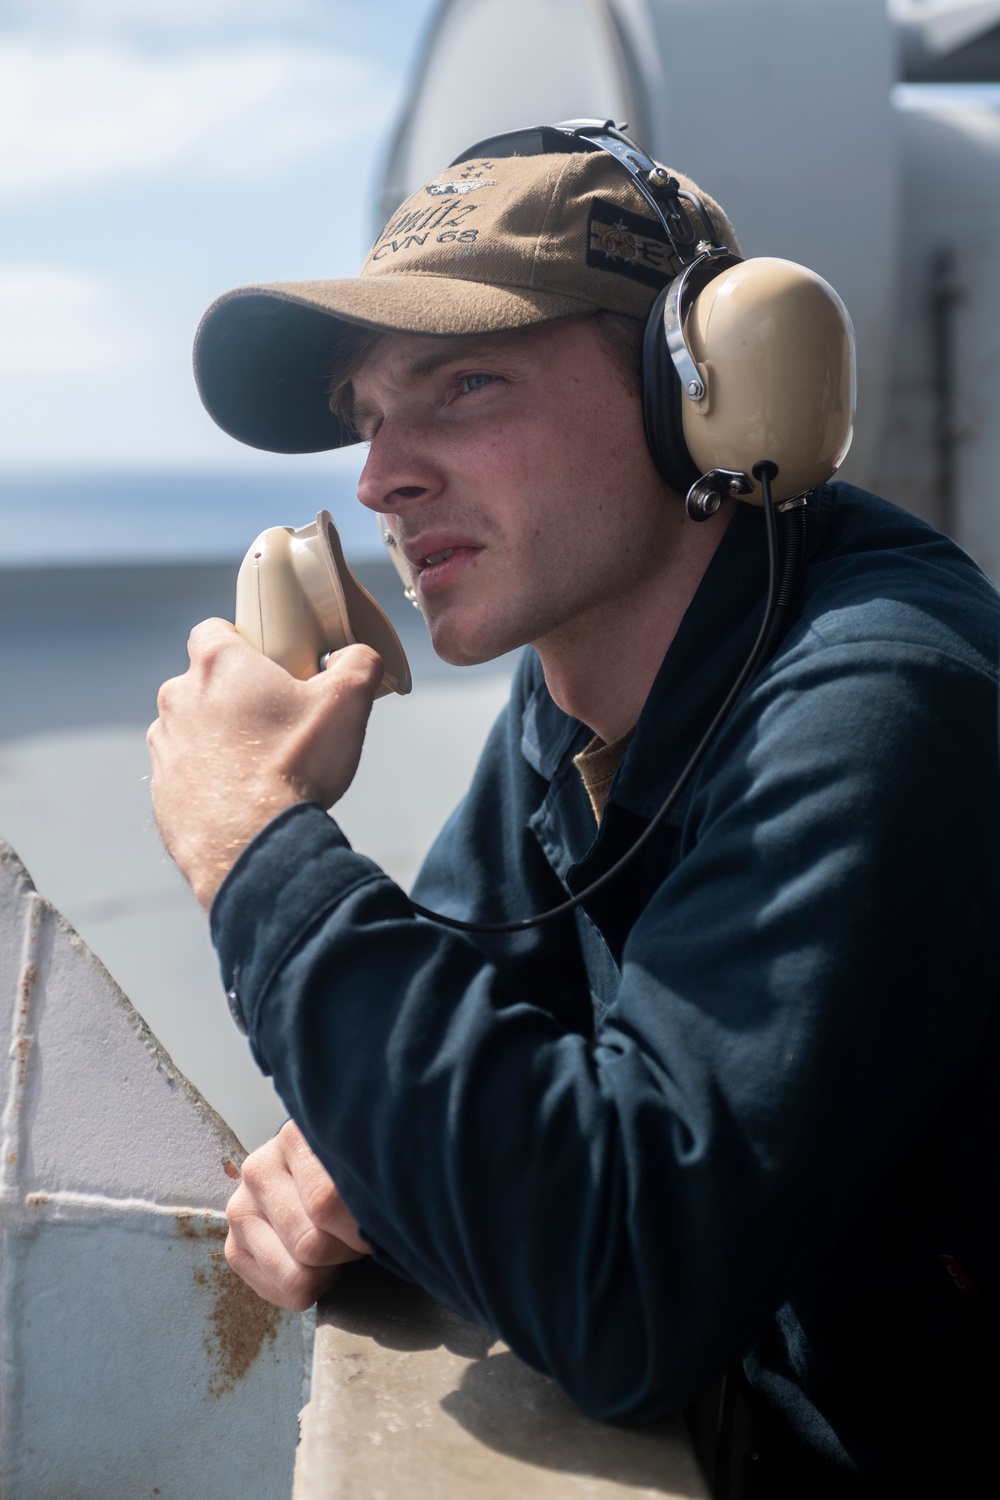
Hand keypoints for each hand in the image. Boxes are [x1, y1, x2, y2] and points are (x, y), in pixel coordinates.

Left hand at [148, 619, 382, 908]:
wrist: (255, 846)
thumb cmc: (296, 768)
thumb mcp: (348, 704)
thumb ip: (359, 663)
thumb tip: (356, 656)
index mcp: (218, 666)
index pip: (213, 630)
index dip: (242, 643)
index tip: (268, 666)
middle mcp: (179, 698)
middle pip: (203, 682)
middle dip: (233, 696)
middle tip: (276, 722)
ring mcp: (165, 746)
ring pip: (191, 728)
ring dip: (217, 738)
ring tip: (259, 766)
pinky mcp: (161, 790)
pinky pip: (185, 773)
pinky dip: (208, 780)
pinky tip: (241, 798)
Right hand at [225, 1120, 369, 1310]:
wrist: (323, 1178)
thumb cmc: (353, 1174)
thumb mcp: (365, 1167)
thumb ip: (369, 1187)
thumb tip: (378, 1229)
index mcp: (294, 1138)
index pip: (325, 1201)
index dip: (361, 1229)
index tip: (383, 1227)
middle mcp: (258, 1169)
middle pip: (310, 1243)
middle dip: (346, 1251)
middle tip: (359, 1238)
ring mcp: (241, 1207)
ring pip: (294, 1274)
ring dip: (327, 1273)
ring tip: (338, 1249)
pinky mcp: (234, 1247)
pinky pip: (279, 1291)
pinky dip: (308, 1290)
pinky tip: (318, 1266)